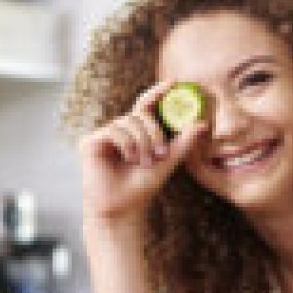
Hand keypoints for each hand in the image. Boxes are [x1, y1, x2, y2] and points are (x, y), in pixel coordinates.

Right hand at [79, 80, 208, 224]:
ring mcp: (104, 136)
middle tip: (160, 154)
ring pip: (129, 122)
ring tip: (144, 162)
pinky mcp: (90, 142)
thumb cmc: (142, 188)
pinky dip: (127, 143)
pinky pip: (114, 130)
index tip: (173, 82)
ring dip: (142, 142)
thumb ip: (183, 143)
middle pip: (140, 114)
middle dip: (154, 132)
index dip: (157, 92)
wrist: (122, 209)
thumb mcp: (167, 162)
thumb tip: (202, 124)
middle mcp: (119, 131)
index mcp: (136, 133)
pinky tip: (129, 159)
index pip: (146, 106)